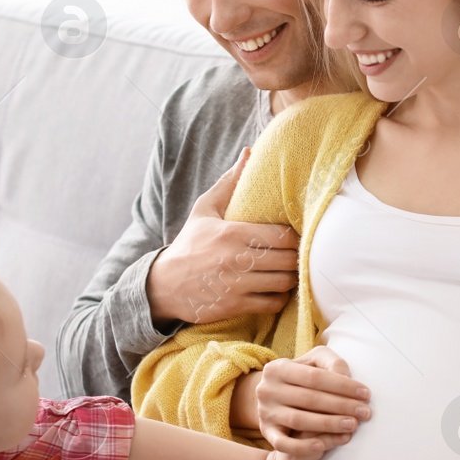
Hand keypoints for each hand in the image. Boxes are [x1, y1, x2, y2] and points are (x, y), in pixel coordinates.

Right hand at [146, 147, 299, 324]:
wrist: (163, 285)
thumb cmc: (189, 244)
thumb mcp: (204, 210)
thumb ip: (230, 183)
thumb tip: (249, 152)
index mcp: (232, 232)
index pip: (283, 235)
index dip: (295, 237)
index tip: (294, 236)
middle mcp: (236, 259)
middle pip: (288, 260)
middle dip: (297, 258)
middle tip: (296, 255)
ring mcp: (236, 285)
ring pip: (284, 283)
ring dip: (291, 278)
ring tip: (287, 272)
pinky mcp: (234, 306)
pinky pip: (272, 304)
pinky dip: (279, 298)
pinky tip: (275, 290)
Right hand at [253, 346, 370, 453]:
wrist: (272, 399)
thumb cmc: (301, 380)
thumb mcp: (312, 365)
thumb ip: (331, 363)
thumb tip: (346, 376)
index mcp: (278, 368)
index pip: (315, 377)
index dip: (342, 385)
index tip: (366, 394)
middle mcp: (267, 389)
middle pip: (309, 398)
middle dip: (341, 405)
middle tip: (365, 413)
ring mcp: (265, 412)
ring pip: (299, 420)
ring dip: (328, 424)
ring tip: (353, 425)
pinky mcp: (265, 432)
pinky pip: (283, 444)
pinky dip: (302, 447)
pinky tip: (322, 446)